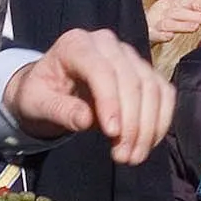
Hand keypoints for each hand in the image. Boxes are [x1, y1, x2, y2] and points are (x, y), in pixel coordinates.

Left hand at [7, 27, 174, 163]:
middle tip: (123, 157)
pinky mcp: (144, 71)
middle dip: (132, 122)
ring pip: (152, 88)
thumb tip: (85, 120)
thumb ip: (59, 110)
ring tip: (132, 157)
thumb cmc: (40, 94)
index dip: (111, 102)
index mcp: (76, 44)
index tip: (112, 134)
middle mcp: (107, 43)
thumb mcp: (37, 103)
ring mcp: (129, 55)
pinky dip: (160, 121)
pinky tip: (147, 144)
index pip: (102, 70)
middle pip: (132, 80)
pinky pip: (164, 94)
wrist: (51, 90)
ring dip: (148, 127)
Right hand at [147, 0, 200, 44]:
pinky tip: (169, 36)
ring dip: (181, 25)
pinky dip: (161, 35)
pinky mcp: (149, 34)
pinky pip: (155, 34)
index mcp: (168, 5)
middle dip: (194, 15)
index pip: (183, 2)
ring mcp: (155, 23)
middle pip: (178, 12)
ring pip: (169, 24)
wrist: (138, 27)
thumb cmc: (156, 17)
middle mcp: (162, 13)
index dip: (195, 3)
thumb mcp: (166, 4)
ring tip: (194, 27)